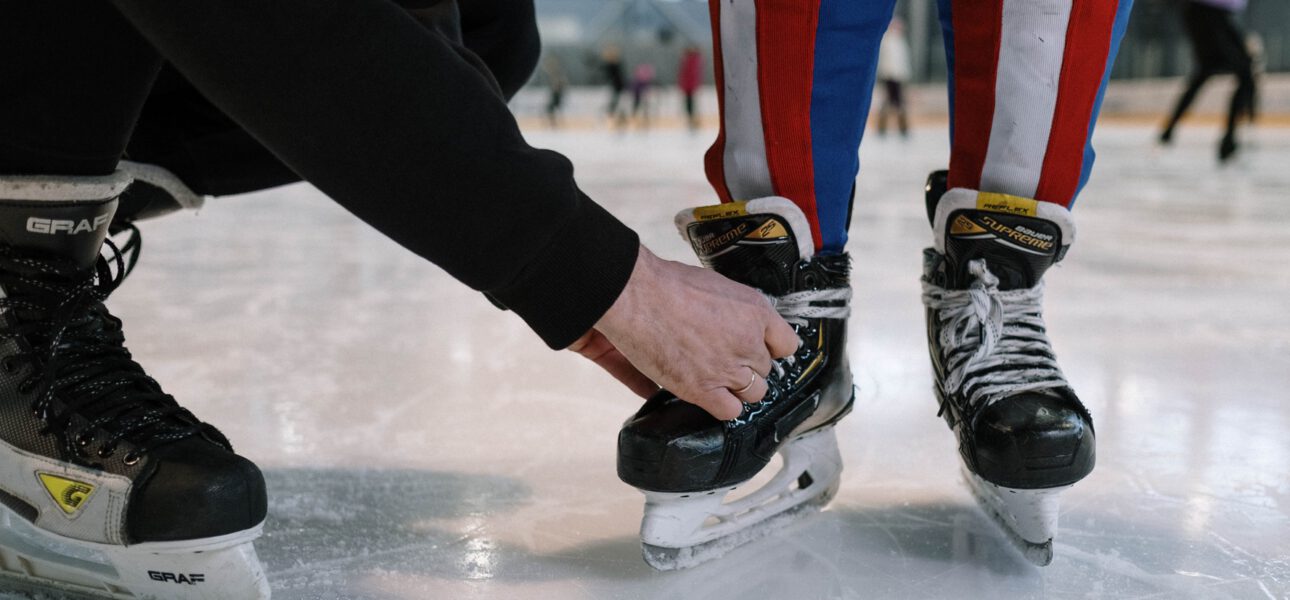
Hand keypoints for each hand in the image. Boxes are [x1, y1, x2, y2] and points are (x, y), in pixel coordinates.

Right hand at [578, 245, 799, 419]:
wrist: (638, 296)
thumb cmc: (668, 284)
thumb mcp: (717, 286)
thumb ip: (735, 310)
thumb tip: (736, 323)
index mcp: (756, 311)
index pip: (787, 344)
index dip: (771, 348)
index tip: (760, 349)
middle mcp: (748, 342)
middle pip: (766, 369)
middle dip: (748, 365)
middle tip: (725, 359)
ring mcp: (728, 368)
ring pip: (754, 392)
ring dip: (739, 387)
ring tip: (717, 377)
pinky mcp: (703, 389)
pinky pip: (731, 411)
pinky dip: (723, 406)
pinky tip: (710, 393)